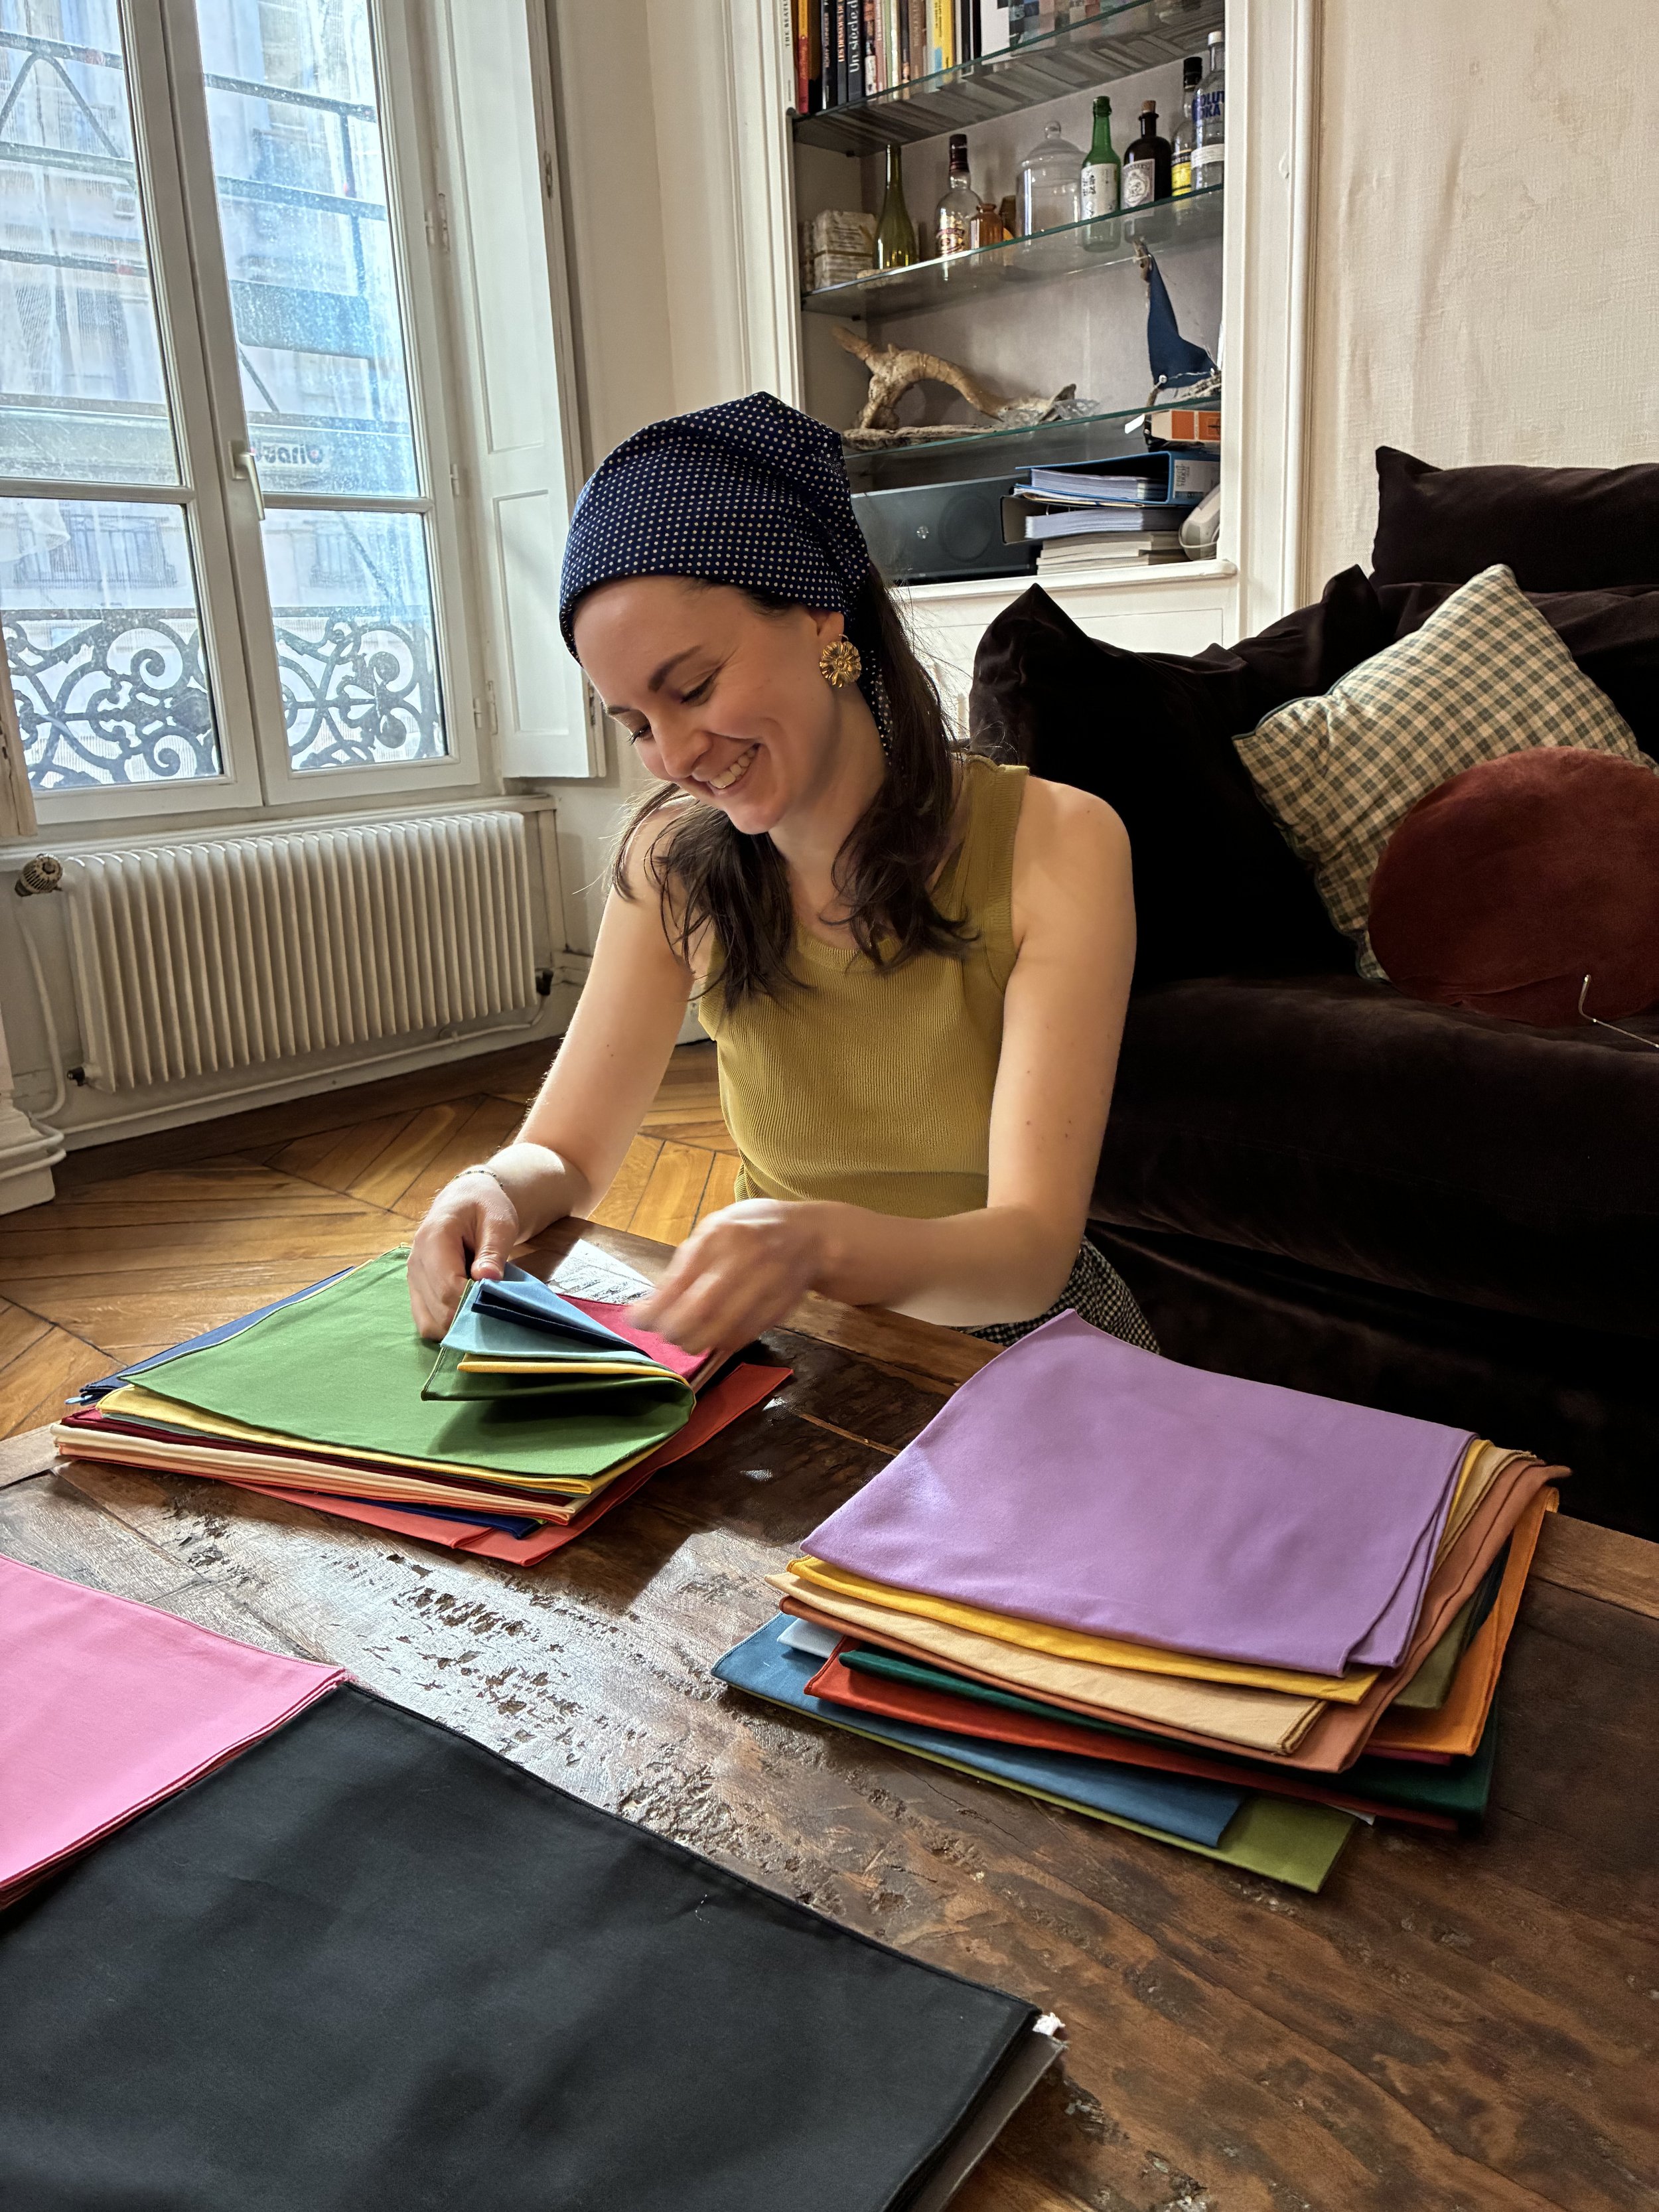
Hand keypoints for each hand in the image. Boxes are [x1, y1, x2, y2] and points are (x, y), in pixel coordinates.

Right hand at [407, 1172, 520, 1339]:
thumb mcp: (499, 1222)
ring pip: (430, 1322)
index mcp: (433, 1238)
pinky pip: (427, 1321)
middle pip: (438, 1309)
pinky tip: (468, 1313)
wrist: (465, 1201)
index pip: (447, 1286)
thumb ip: (493, 1250)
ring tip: (482, 1311)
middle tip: (496, 1309)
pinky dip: (447, 1326)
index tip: (497, 1303)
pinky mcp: (416, 1290)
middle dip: (469, 1317)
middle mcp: (415, 1261)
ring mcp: (412, 1278)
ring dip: (458, 1325)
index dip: (472, 1303)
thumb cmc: (484, 1209)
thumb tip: (487, 1278)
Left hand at [632, 1200, 828, 1353]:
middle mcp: (743, 1260)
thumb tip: (651, 1305)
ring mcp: (764, 1286)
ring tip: (687, 1336)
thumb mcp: (715, 1230)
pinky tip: (715, 1332)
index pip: (678, 1283)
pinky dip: (721, 1342)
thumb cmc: (752, 1229)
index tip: (636, 1322)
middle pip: (698, 1313)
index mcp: (719, 1235)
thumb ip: (685, 1264)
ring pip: (720, 1332)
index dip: (653, 1311)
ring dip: (695, 1341)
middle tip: (665, 1333)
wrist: (810, 1235)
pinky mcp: (778, 1309)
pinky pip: (741, 1338)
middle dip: (673, 1332)